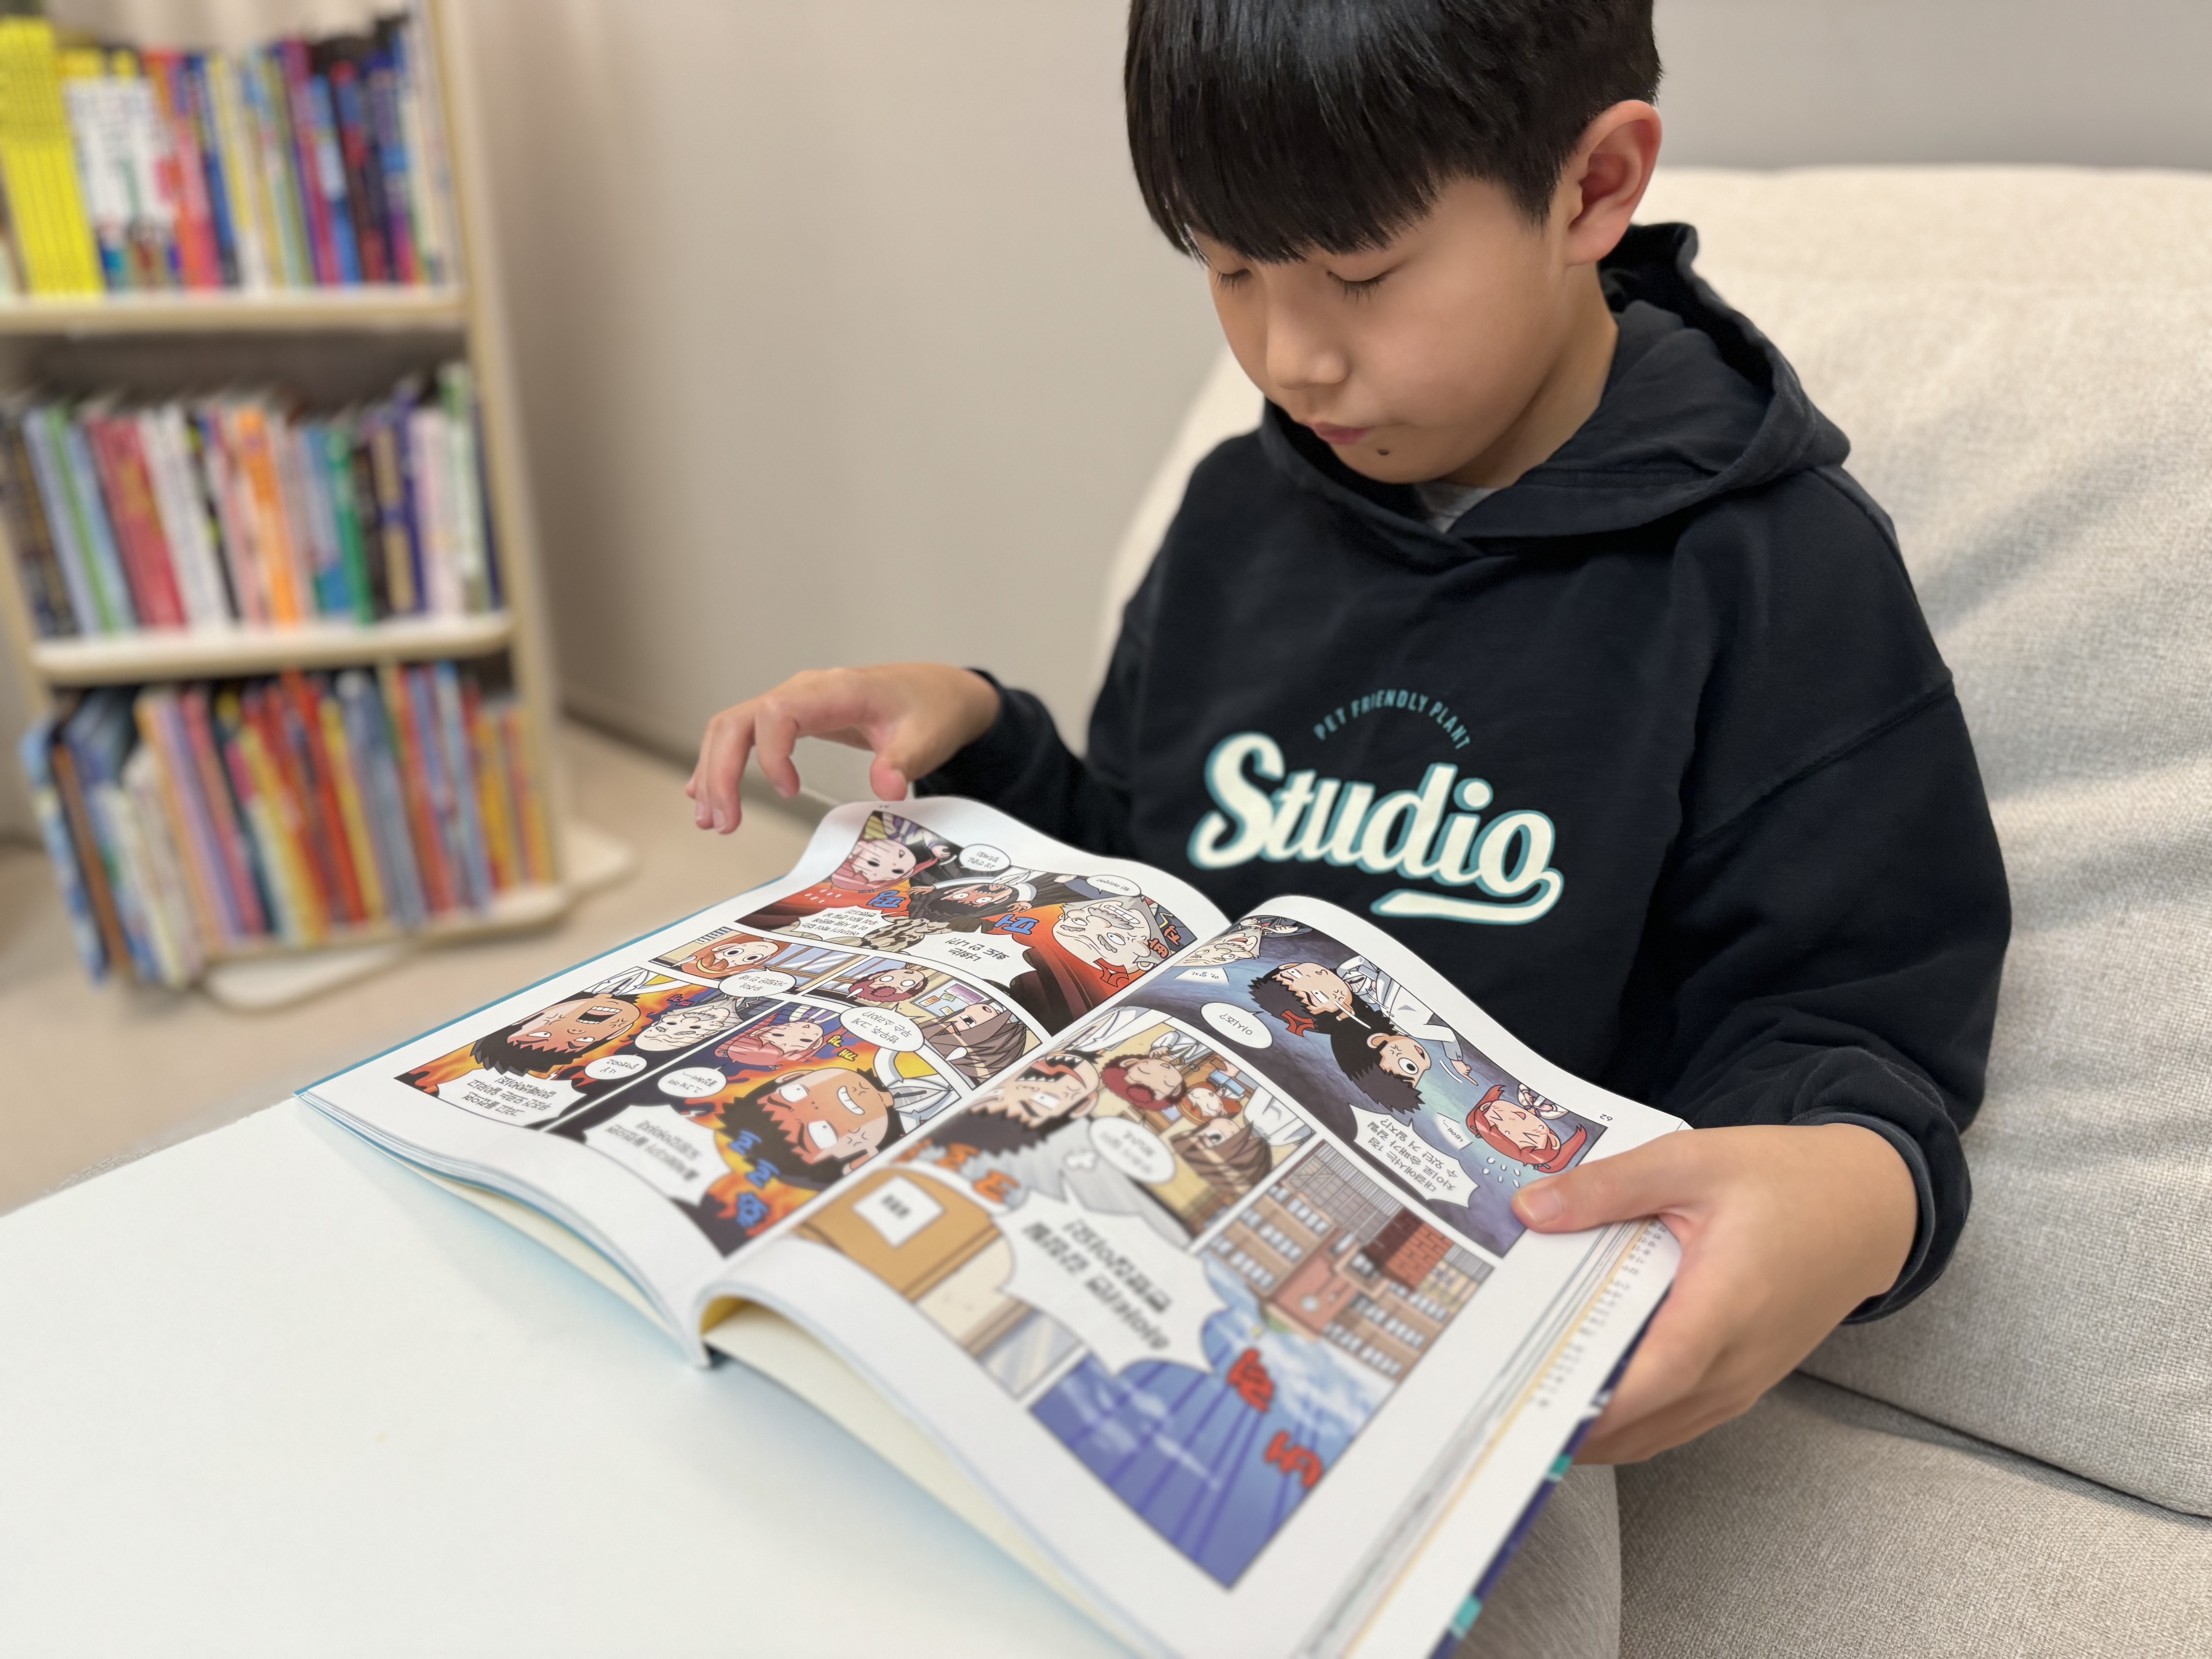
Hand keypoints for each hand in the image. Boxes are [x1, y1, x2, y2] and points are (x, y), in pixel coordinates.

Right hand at [686, 664, 999, 832]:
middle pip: (738, 721)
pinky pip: (744, 733)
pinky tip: (707, 793)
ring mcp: (795, 702)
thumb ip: (905, 761)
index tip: (789, 792)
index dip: (771, 753)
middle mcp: (805, 691)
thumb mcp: (927, 737)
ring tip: (710, 820)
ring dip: (713, 771)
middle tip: (723, 822)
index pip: (777, 712)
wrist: (939, 691)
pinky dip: (721, 761)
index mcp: (836, 692)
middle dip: (720, 771)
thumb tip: (886, 788)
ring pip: (732, 727)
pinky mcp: (793, 716)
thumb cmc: (930, 710)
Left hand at [1512, 1123, 1916, 1463]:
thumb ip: (1609, 1187)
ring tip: (1519, 1397)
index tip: (1520, 1401)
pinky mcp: (1741, 1383)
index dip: (1585, 1399)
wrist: (1867, 1207)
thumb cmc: (1784, 1180)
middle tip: (1492, 1399)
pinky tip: (1580, 1385)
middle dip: (1566, 1418)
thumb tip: (1531, 1211)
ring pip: (1654, 1432)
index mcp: (1724, 1307)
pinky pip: (1674, 1420)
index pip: (1650, 1378)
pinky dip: (1626, 1418)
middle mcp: (1735, 1363)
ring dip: (1591, 1426)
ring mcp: (1741, 1383)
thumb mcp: (1692, 1160)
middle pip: (1640, 1420)